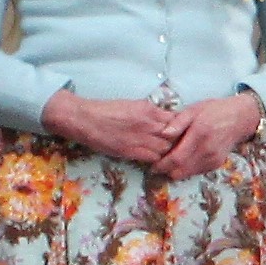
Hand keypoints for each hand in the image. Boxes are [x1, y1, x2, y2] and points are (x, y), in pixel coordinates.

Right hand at [41, 89, 182, 165]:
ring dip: (167, 151)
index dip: (180, 127)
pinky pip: (153, 158)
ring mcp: (140, 139)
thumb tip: (165, 120)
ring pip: (166, 149)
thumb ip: (151, 113)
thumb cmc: (107, 110)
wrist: (86, 119)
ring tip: (164, 152)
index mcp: (149, 109)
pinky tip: (153, 157)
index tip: (179, 131)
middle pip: (175, 136)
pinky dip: (156, 159)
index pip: (176, 120)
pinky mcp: (131, 151)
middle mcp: (148, 124)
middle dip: (177, 141)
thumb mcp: (133, 105)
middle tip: (176, 144)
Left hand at [153, 91, 265, 180]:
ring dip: (176, 171)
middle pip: (180, 170)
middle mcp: (207, 150)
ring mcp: (213, 158)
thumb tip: (163, 133)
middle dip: (166, 171)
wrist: (240, 118)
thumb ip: (177, 122)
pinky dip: (187, 169)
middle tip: (157, 166)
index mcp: (199, 134)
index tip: (153, 165)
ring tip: (168, 163)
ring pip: (188, 174)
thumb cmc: (214, 111)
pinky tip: (183, 160)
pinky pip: (197, 172)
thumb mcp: (194, 109)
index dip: (162, 165)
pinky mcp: (217, 163)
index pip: (176, 158)